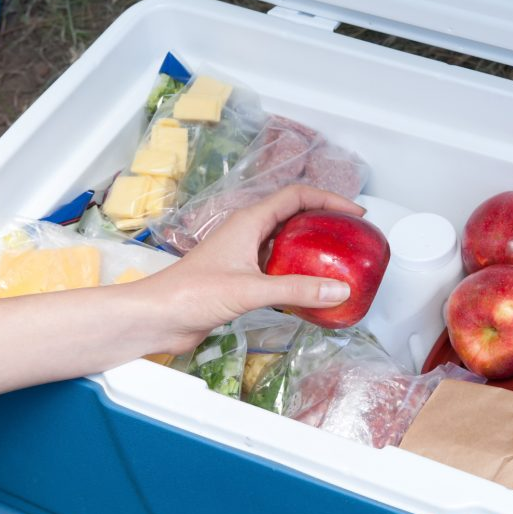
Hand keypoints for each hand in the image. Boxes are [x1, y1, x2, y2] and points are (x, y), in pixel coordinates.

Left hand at [136, 185, 364, 353]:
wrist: (158, 317)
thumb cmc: (191, 293)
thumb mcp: (251, 289)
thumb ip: (296, 289)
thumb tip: (337, 290)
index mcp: (248, 221)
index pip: (296, 196)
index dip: (328, 199)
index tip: (354, 213)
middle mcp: (247, 233)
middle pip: (293, 215)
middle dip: (323, 220)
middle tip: (349, 235)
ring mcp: (243, 255)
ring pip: (285, 242)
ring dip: (311, 247)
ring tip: (336, 260)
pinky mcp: (240, 278)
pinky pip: (277, 268)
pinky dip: (297, 273)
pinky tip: (309, 288)